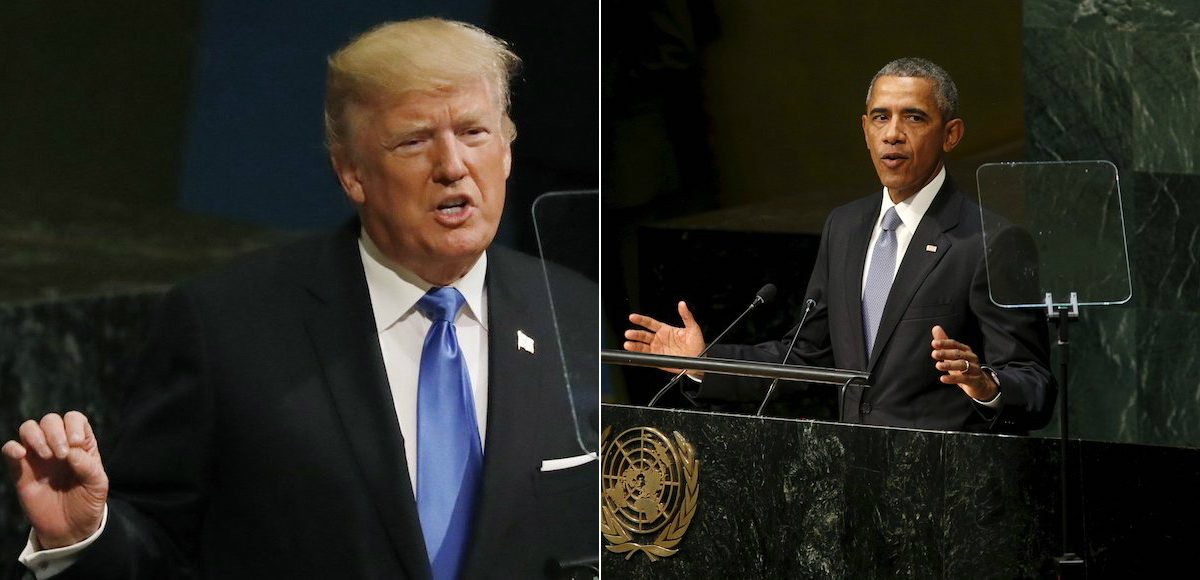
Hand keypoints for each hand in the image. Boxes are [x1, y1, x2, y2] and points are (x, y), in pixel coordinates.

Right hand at [2, 411, 108, 548]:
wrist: (69, 529)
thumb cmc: (87, 503)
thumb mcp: (97, 486)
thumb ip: (88, 467)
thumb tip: (72, 451)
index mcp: (80, 445)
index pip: (74, 419)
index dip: (73, 425)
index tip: (75, 444)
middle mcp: (58, 446)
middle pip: (50, 420)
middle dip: (55, 432)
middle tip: (60, 455)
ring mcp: (38, 457)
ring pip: (29, 428)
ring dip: (36, 436)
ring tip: (46, 457)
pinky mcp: (21, 471)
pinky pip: (9, 449)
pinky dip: (12, 447)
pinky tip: (21, 455)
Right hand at [624, 301, 706, 375]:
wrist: (698, 360)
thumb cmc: (696, 344)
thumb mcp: (693, 328)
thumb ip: (686, 316)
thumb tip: (682, 304)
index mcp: (665, 330)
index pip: (650, 323)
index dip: (641, 320)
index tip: (633, 317)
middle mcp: (659, 339)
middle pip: (643, 335)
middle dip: (635, 334)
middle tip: (629, 333)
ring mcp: (657, 349)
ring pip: (642, 346)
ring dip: (634, 344)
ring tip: (627, 344)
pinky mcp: (658, 359)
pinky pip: (646, 356)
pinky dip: (638, 355)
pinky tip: (633, 352)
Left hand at [930, 325, 997, 401]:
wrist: (979, 384)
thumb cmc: (963, 367)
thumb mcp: (953, 355)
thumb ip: (944, 343)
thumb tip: (935, 327)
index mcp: (965, 350)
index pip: (955, 344)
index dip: (945, 343)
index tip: (934, 343)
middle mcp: (971, 358)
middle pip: (958, 354)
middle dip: (946, 353)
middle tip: (934, 354)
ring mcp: (974, 369)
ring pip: (962, 365)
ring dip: (950, 365)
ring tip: (938, 365)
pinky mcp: (975, 380)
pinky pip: (964, 379)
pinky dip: (953, 379)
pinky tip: (943, 378)